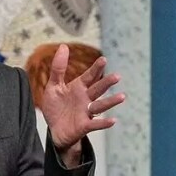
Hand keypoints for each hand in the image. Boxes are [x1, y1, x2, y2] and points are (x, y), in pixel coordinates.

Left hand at [40, 44, 124, 166]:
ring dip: (110, 102)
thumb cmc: (56, 107)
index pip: (89, 76)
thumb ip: (58, 68)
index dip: (96, 68)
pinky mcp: (84, 126)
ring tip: (122, 97)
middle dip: (106, 83)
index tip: (104, 60)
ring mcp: (86, 112)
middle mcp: (86, 98)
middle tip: (116, 76)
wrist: (54, 130)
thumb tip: (63, 45)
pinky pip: (95, 124)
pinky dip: (104, 123)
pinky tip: (113, 120)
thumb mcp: (53, 86)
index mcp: (79, 87)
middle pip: (98, 89)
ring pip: (100, 106)